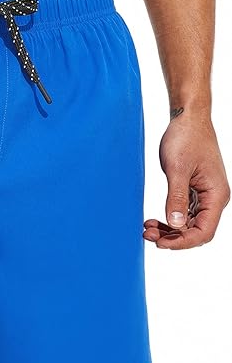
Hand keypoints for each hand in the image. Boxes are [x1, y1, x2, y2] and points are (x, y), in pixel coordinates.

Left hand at [143, 110, 229, 248]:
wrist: (187, 119)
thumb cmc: (185, 138)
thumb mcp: (177, 169)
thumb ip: (176, 197)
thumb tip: (175, 224)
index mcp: (216, 195)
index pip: (204, 232)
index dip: (182, 242)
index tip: (160, 243)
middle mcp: (213, 199)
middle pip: (195, 231)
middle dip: (172, 237)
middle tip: (147, 235)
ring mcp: (204, 195)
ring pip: (188, 224)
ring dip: (169, 230)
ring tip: (147, 229)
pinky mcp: (194, 191)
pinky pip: (183, 213)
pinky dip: (168, 218)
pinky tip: (152, 220)